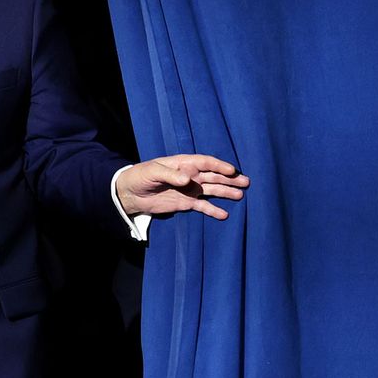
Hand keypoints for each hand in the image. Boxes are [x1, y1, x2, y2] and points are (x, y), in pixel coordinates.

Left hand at [116, 155, 248, 220]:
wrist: (131, 193)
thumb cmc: (141, 176)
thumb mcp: (153, 172)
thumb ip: (170, 175)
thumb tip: (187, 180)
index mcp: (183, 164)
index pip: (205, 163)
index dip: (219, 166)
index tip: (231, 170)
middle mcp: (190, 175)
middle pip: (214, 176)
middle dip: (229, 179)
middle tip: (246, 182)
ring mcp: (190, 190)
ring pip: (212, 190)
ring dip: (226, 192)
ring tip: (240, 195)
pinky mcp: (186, 203)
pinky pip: (203, 206)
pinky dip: (213, 210)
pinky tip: (224, 215)